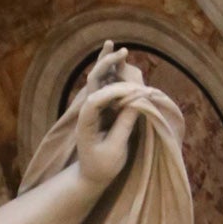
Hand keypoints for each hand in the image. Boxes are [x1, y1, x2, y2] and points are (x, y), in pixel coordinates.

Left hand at [74, 44, 145, 192]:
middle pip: (94, 82)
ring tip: (119, 49)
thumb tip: (137, 102)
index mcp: (85, 122)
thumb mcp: (115, 151)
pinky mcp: (102, 107)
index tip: (134, 91)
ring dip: (109, 63)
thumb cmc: (102, 167)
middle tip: (123, 53)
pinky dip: (112, 70)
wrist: (92, 174)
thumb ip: (124, 126)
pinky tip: (118, 54)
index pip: (96, 99)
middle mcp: (87, 110)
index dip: (115, 91)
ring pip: (99, 79)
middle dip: (107, 66)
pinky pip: (106, 84)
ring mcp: (94, 107)